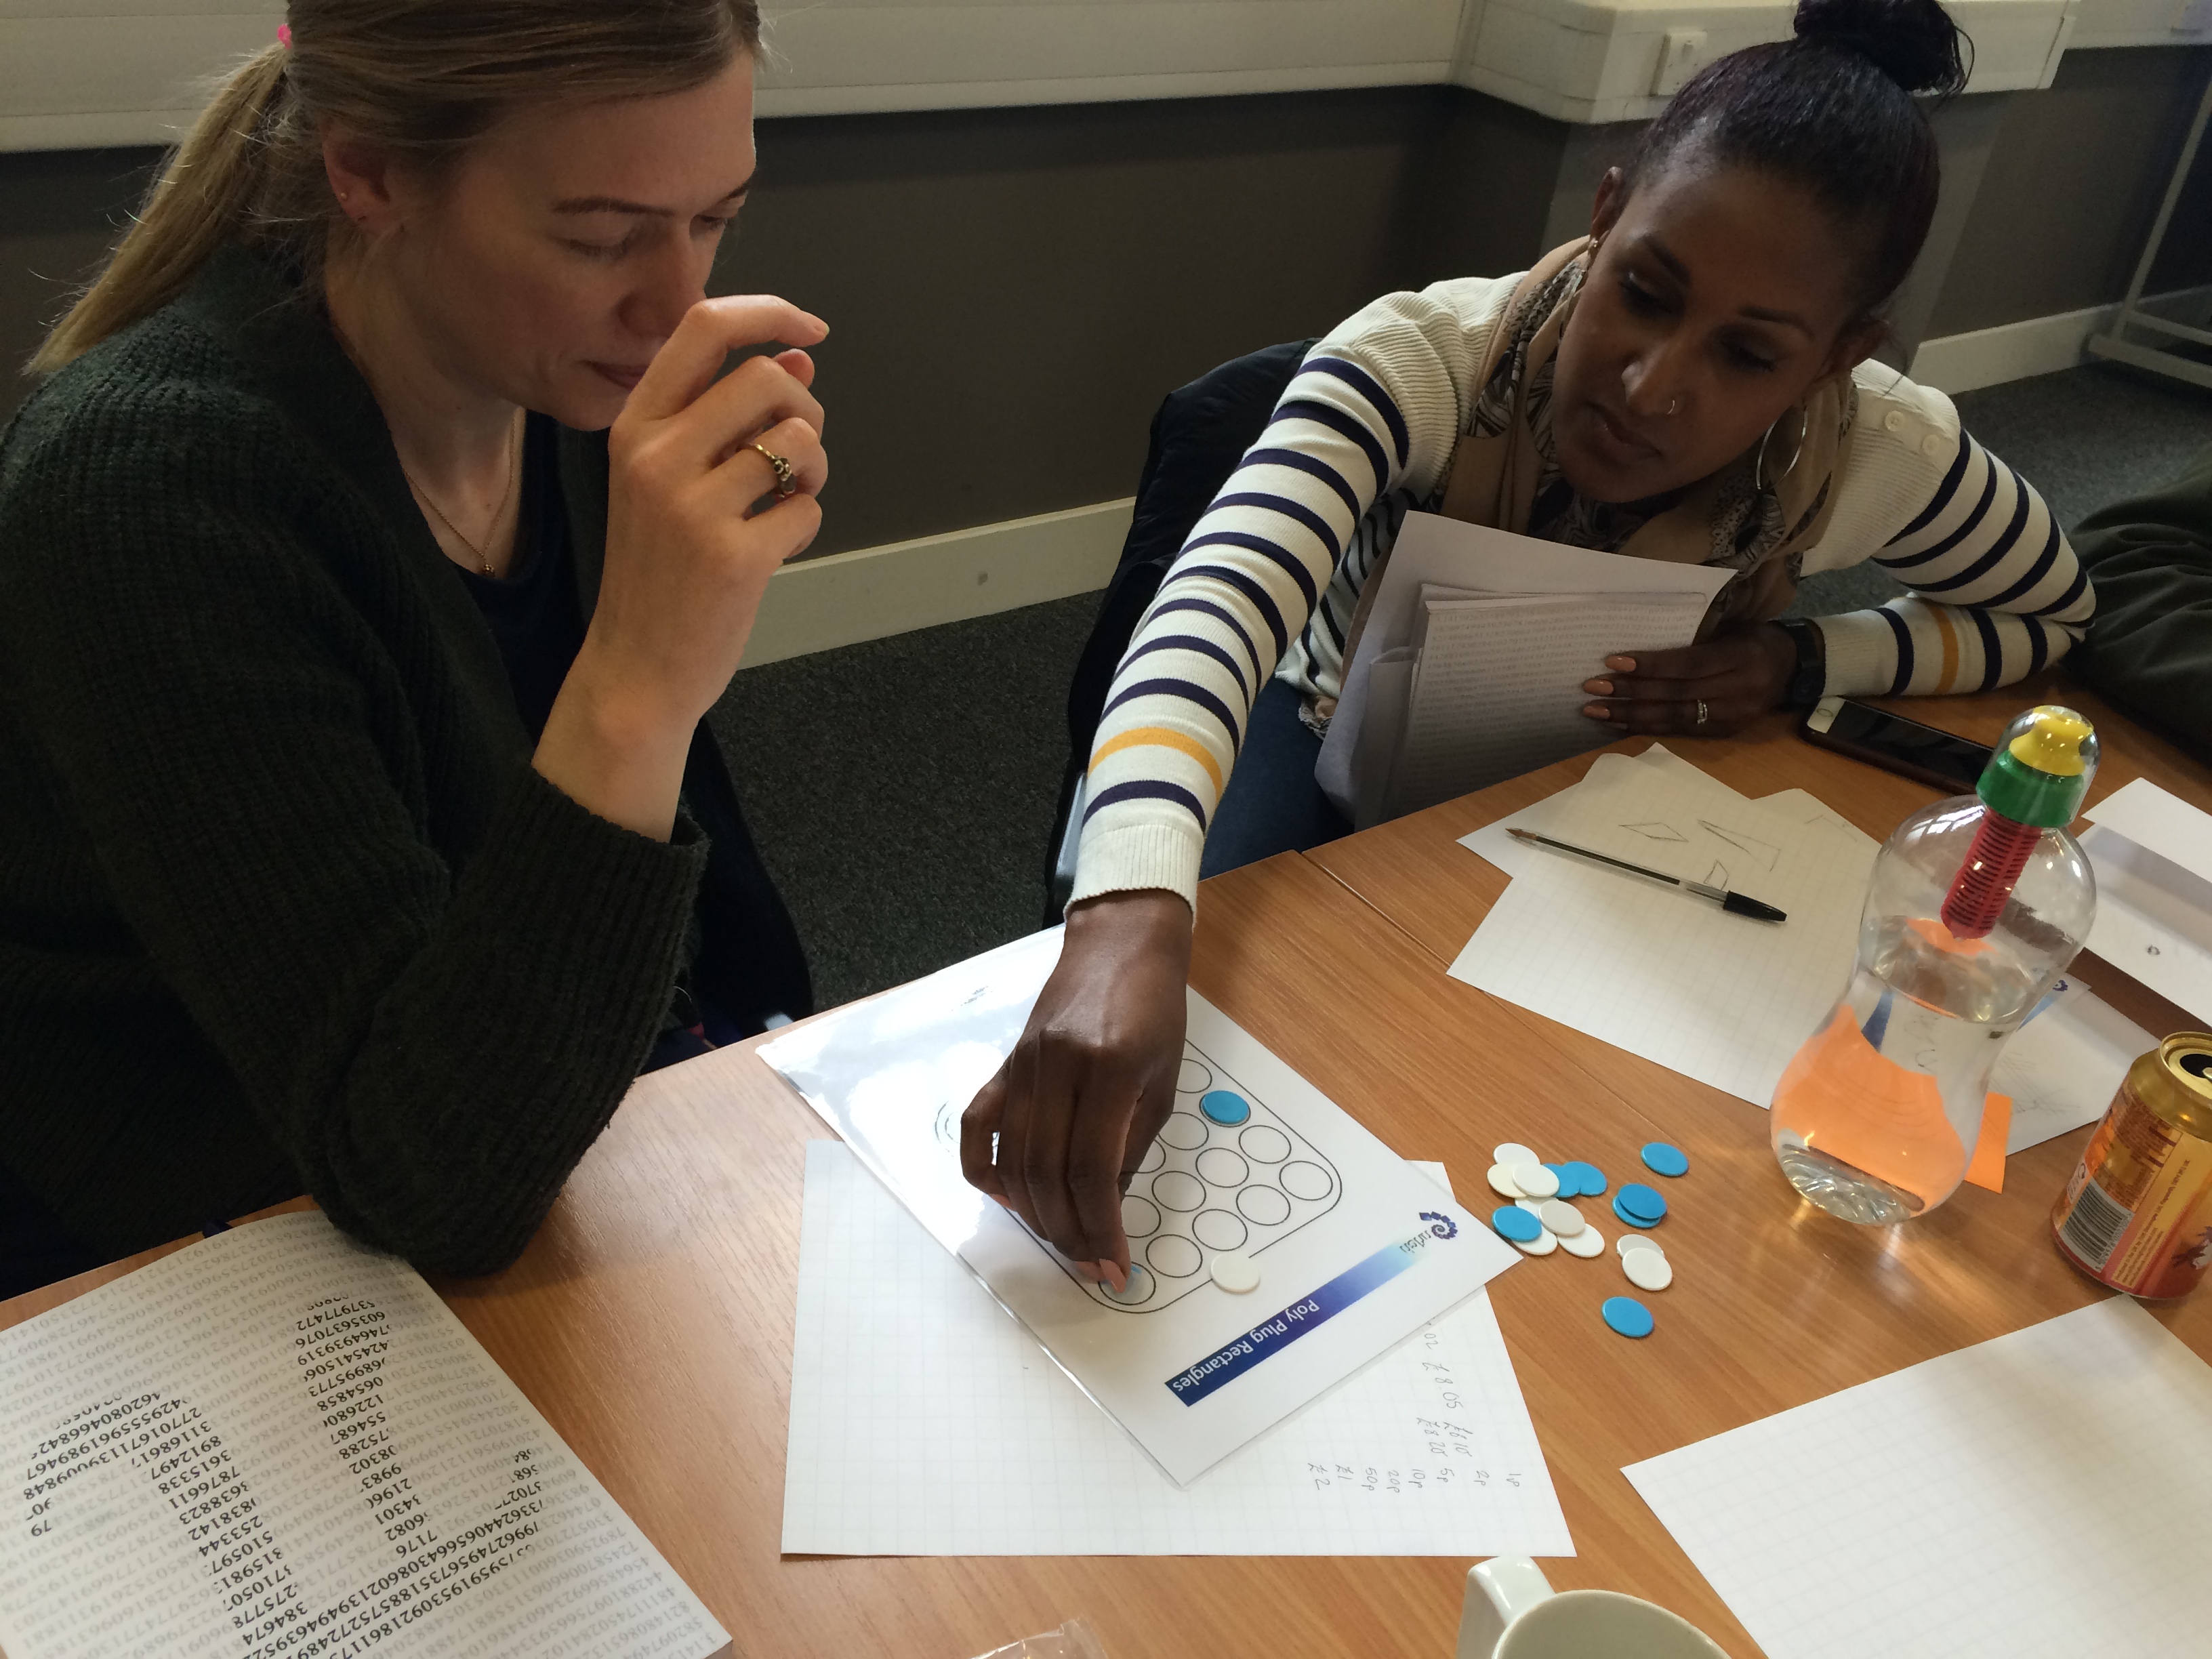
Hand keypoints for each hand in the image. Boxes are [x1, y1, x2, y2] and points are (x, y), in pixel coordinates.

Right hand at [536, 296, 827, 835]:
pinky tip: (772, 549)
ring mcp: (692, 506)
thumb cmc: (659, 570)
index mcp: (634, 426)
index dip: (769, 312)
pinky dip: (803, 525)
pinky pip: (806, 508)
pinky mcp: (733, 556)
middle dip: (806, 409)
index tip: (810, 328)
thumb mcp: (671, 478)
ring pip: (798, 440)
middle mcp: (655, 456)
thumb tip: (798, 358)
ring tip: (784, 502)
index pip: (703, 328)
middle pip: (766, 378)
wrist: (635, 668)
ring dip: (812, 470)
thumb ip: (727, 416)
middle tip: (796, 453)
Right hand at [961, 889, 1191, 1287]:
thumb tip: (1105, 1210)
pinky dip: (985, 1170)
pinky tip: (1008, 1198)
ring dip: (1034, 1213)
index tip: (1114, 1267)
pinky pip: (977, 1126)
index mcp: (1108, 1070)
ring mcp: (1023, 1065)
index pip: (1092, 1171)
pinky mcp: (1004, 1064)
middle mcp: (1057, 1068)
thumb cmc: (1155, 1012)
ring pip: (1012, 1161)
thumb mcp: (1163, 1082)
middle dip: (1069, 1232)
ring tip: (1062, 1239)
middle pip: (1047, 1174)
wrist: (1120, 944)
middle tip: (1090, 1263)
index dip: (1101, 1228)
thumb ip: (1130, 1146)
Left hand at [1579, 622, 1796, 737]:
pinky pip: (1681, 732)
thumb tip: (1640, 647)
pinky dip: (1647, 727)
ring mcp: (1734, 716)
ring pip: (1675, 718)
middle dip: (1631, 693)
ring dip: (1631, 716)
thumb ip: (1695, 640)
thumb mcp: (1732, 630)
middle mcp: (1740, 691)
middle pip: (1677, 695)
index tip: (1613, 662)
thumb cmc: (1753, 640)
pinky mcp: (1726, 732)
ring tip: (1596, 711)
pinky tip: (1620, 724)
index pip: (1688, 665)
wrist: (1794, 668)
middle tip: (1592, 689)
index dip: (1650, 666)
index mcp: (1741, 658)